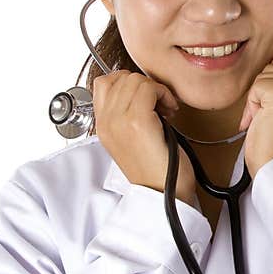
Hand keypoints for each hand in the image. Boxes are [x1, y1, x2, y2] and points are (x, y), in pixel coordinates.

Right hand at [93, 70, 197, 205]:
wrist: (165, 195)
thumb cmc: (157, 171)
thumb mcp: (132, 139)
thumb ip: (127, 114)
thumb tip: (141, 90)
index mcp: (102, 126)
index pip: (103, 82)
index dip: (129, 82)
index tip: (146, 97)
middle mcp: (106, 122)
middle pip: (121, 77)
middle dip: (145, 85)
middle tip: (159, 104)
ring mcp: (119, 122)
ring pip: (136, 80)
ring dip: (156, 89)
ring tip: (165, 109)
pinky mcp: (138, 122)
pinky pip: (149, 88)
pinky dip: (164, 94)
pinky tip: (170, 111)